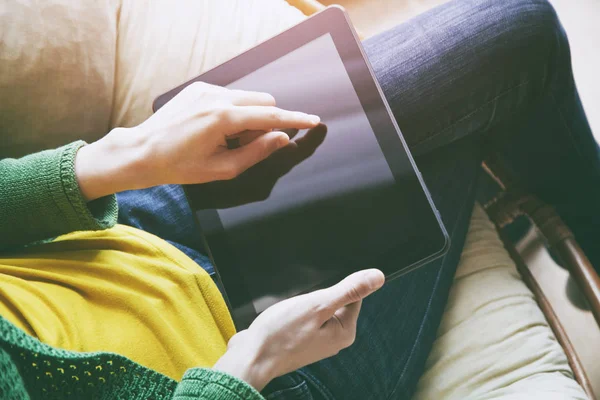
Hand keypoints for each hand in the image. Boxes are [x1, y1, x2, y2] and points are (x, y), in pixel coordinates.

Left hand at [75, 82, 319, 200]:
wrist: (142, 152)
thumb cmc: (179, 166)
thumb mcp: (223, 169)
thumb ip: (257, 153)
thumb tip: (282, 139)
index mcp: (223, 118)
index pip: (271, 116)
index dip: (295, 120)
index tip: (314, 120)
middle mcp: (217, 97)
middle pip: (263, 102)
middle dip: (265, 122)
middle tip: (244, 146)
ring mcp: (206, 89)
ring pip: (247, 97)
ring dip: (248, 117)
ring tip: (224, 139)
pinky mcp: (198, 87)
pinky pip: (230, 95)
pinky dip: (232, 111)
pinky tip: (212, 129)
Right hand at [213, 269, 384, 390]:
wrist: (250, 356)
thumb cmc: (280, 334)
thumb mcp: (318, 304)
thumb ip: (348, 290)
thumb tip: (377, 277)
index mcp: (345, 332)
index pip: (353, 295)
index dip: (335, 286)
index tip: (318, 292)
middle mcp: (334, 339)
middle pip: (334, 301)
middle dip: (316, 295)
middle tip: (300, 304)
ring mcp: (317, 341)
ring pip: (316, 308)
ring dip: (304, 303)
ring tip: (290, 313)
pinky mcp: (301, 340)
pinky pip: (304, 317)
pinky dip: (294, 312)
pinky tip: (284, 318)